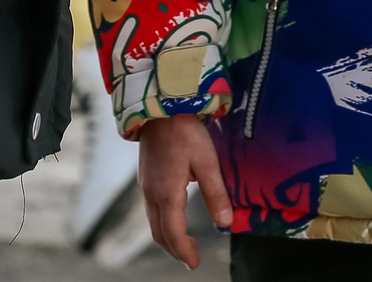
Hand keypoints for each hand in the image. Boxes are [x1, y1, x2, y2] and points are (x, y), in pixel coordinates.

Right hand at [137, 115, 233, 268]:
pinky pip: (151, 210)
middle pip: (159, 233)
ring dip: (168, 238)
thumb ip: (216, 193)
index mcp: (167, 193)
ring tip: (184, 245)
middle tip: (191, 259)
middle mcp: (152, 194)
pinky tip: (174, 220)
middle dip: (175, 250)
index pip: (174, 233)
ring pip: (153, 223)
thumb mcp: (206, 161)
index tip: (195, 264)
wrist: (160, 107)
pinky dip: (162, 224)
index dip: (185, 252)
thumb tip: (225, 223)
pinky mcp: (146, 178)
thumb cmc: (184, 131)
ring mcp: (146, 186)